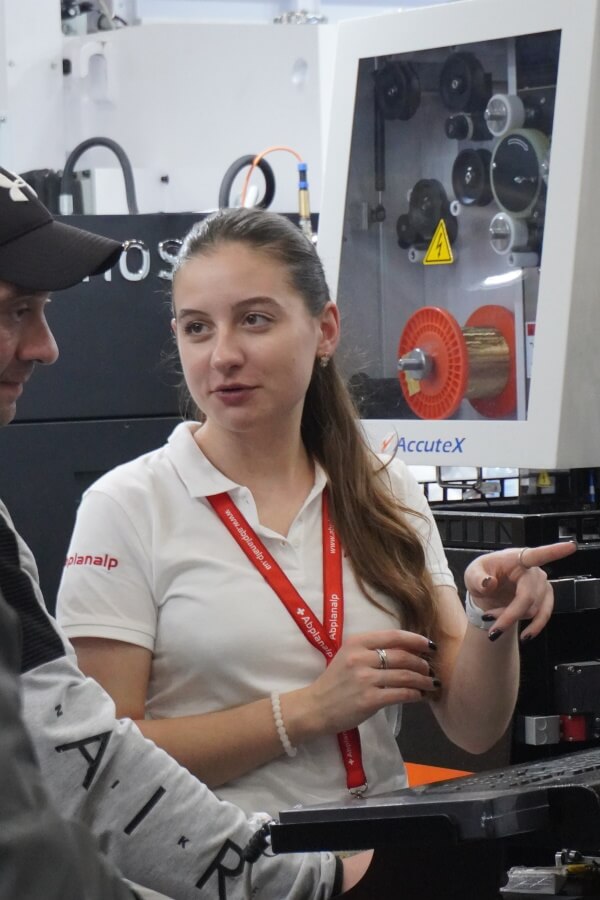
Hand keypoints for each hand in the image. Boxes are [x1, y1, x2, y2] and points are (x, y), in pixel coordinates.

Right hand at [300, 629, 439, 736]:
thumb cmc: (334, 682)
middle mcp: (361, 657)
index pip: (393, 636)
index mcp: (356, 642)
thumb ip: (372, 650)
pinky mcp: (369, 700)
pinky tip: (420, 696)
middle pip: (402, 656)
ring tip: (431, 683)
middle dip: (422, 662)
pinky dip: (414, 694)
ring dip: (422, 680)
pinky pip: (400, 694)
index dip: (416, 639)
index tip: (430, 645)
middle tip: (431, 668)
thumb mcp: (348, 656)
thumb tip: (406, 650)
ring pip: (405, 675)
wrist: (315, 707)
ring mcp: (365, 679)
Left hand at [464, 540, 576, 639]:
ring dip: (512, 619)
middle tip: (491, 625)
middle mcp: (533, 570)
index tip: (570, 547)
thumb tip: (488, 583)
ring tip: (494, 623)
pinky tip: (526, 635)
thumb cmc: (481, 576)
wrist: (486, 591)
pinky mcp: (544, 597)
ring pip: (532, 609)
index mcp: (516, 558)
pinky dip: (534, 627)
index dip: (554, 551)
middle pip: (528, 596)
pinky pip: (544, 615)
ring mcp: (541, 584)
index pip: (536, 555)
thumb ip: (477, 578)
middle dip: (508, 614)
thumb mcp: (471, 574)